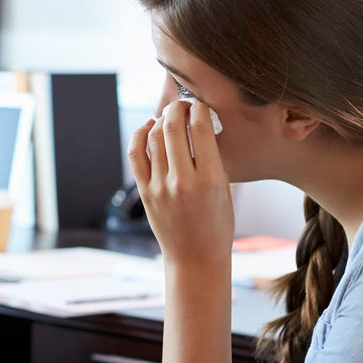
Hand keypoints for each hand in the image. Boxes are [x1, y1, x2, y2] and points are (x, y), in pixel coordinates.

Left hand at [127, 98, 233, 263]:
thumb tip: (200, 125)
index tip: (200, 105)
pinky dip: (140, 135)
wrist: (195, 258)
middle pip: (173, 127)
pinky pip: (136, 154)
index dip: (199, 109)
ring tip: (168, 115)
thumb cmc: (217, 224)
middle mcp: (183, 181)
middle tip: (183, 103)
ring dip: (160, 119)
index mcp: (211, 180)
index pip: (200, 129)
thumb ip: (212, 159)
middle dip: (177, 108)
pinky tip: (148, 127)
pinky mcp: (145, 192)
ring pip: (153, 137)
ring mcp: (160, 187)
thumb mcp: (226, 190)